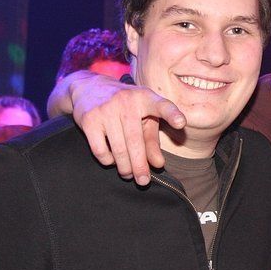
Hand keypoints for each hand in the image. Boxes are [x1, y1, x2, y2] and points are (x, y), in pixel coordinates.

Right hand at [68, 72, 185, 184]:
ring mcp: (106, 110)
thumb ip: (153, 141)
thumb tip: (158, 165)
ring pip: (118, 149)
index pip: (162, 105)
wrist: (89, 88)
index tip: (181, 123)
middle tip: (144, 181)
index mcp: (145, 98)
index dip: (172, 114)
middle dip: (141, 166)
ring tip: (128, 174)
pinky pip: (100, 150)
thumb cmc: (125, 107)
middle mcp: (126, 101)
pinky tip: (112, 161)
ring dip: (124, 167)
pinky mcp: (89, 119)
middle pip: (136, 142)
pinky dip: (107, 160)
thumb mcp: (143, 117)